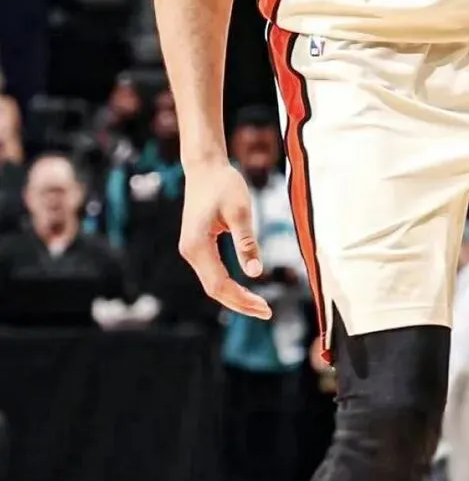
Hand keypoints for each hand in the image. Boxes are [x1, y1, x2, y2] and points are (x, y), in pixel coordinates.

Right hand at [179, 160, 271, 318]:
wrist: (205, 167)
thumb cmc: (223, 184)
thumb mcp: (240, 211)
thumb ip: (246, 242)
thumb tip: (255, 273)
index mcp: (196, 246)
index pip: (219, 285)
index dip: (242, 300)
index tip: (266, 308)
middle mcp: (190, 252)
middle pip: (214, 290)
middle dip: (240, 303)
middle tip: (267, 312)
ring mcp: (192, 250)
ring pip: (212, 283)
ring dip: (235, 296)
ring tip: (259, 306)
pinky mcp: (198, 246)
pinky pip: (213, 273)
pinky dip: (229, 285)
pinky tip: (245, 290)